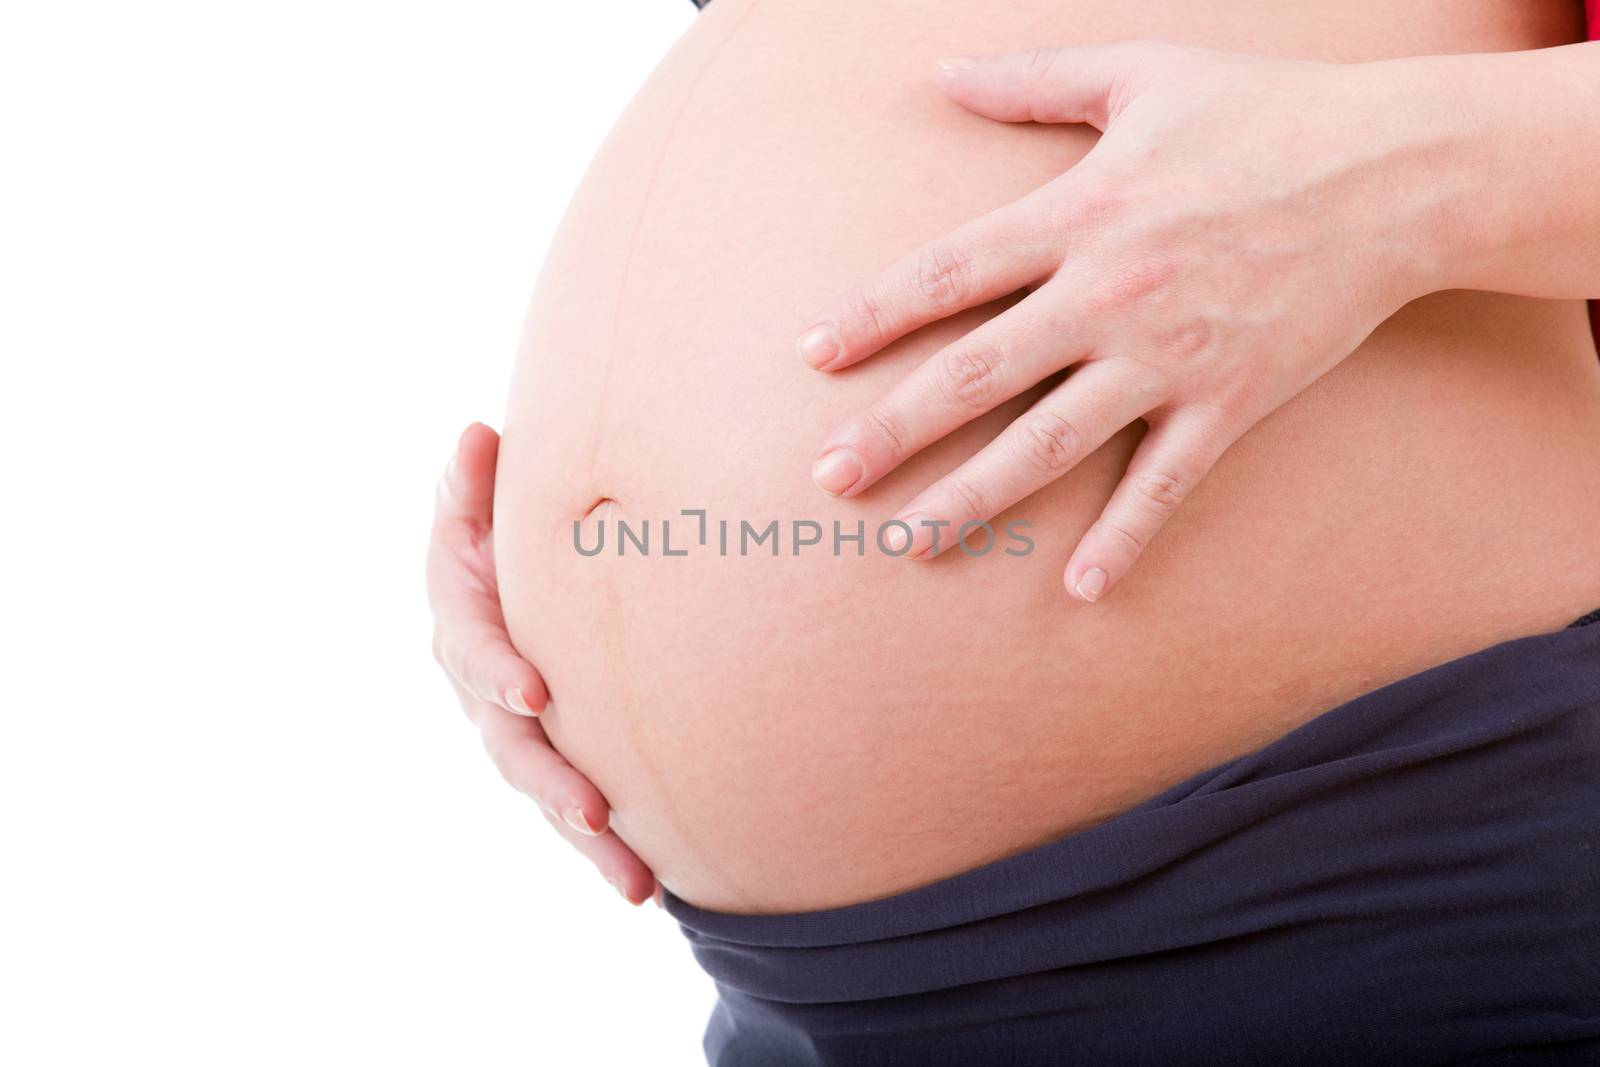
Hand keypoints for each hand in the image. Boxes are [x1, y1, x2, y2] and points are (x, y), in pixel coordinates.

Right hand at [428, 423, 657, 904]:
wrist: (519, 571)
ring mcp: (521, 735)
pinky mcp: (558, 759)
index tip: (534, 691)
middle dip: (550, 783)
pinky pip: (579, 808)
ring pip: (549, 795)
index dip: (497, 671)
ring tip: (637, 882)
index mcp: (463, 625)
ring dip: (589, 840)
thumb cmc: (500, 530)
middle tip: (591, 811)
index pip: (474, 652)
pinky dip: (609, 849)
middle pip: (511, 749)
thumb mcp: (478, 503)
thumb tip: (477, 434)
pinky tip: (653, 885)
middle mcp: (486, 692)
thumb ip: (473, 481)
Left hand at [799, 41, 1443, 600]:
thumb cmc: (1266, 112)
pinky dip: (1125, 538)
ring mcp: (1170, 356)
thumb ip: (1032, 79)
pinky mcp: (1231, 402)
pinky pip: (1166, 483)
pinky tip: (1080, 590)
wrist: (1400, 170)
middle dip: (894, 428)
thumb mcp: (1142, 71)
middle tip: (828, 477)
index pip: (948, 272)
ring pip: (1050, 443)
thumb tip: (939, 72)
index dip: (873, 315)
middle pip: (977, 372)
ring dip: (973, 498)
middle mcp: (1110, 292)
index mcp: (1079, 212)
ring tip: (908, 542)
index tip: (812, 355)